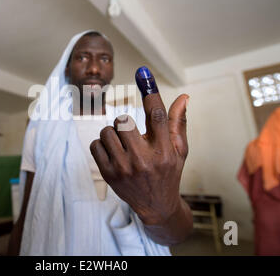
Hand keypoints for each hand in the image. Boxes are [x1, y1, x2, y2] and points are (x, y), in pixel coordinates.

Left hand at [90, 67, 188, 225]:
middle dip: (126, 123)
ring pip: (107, 131)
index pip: (156, 115)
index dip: (149, 91)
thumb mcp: (179, 150)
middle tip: (132, 134)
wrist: (156, 206)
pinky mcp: (109, 175)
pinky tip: (113, 153)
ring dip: (114, 133)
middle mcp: (144, 160)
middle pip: (124, 120)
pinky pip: (96, 144)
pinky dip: (102, 144)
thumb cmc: (169, 173)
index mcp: (165, 152)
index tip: (143, 72)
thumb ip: (177, 122)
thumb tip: (183, 97)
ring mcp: (124, 169)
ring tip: (124, 145)